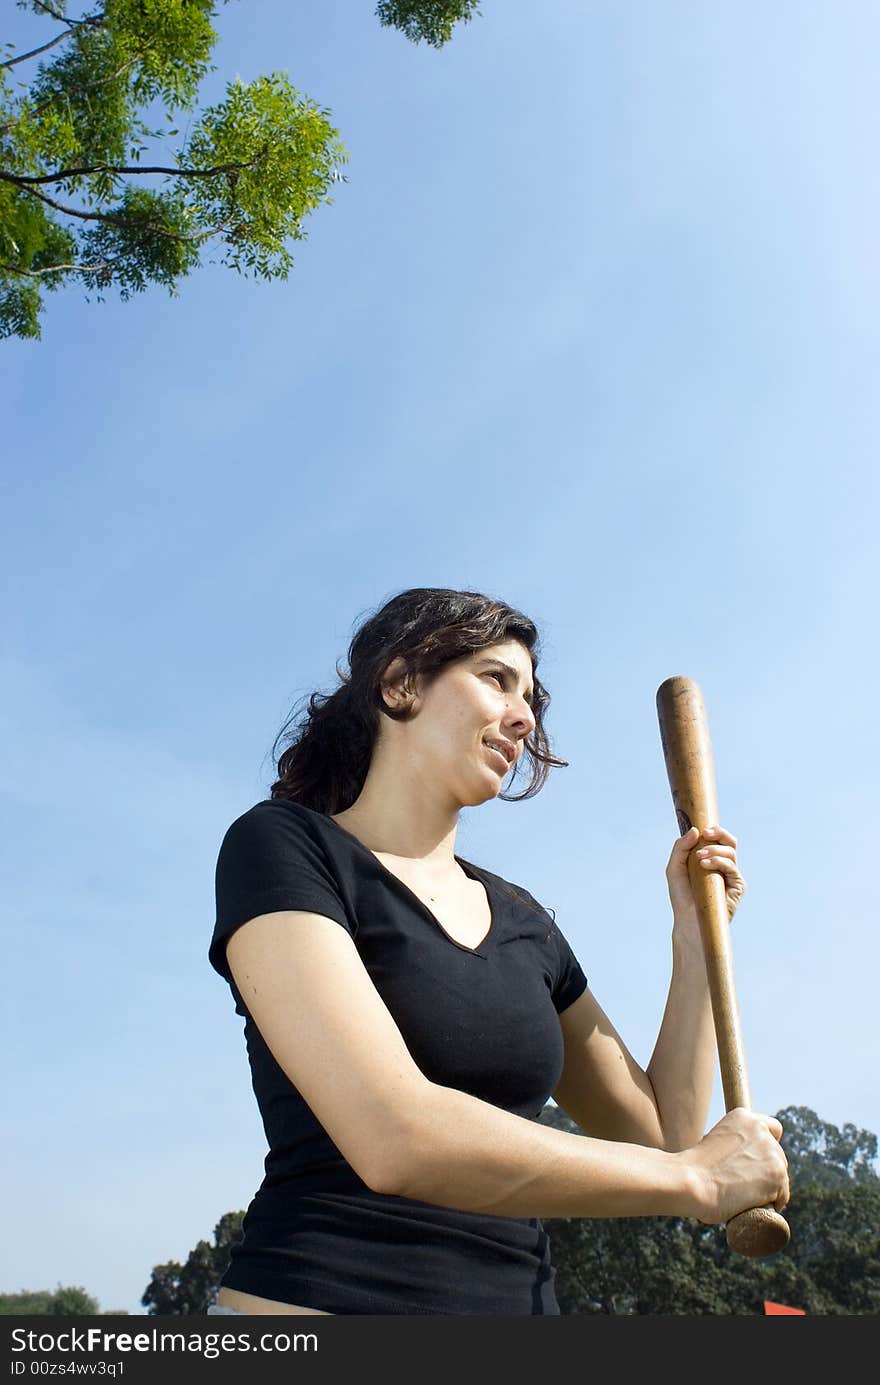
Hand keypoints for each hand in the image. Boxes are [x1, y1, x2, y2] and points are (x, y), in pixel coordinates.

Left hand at [666, 824, 745, 927]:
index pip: (719, 839)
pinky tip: (705, 865)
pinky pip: (732, 868)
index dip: (715, 831)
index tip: (703, 830)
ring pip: (731, 853)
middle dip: (720, 834)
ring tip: (699, 858)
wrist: (687, 919)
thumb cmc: (681, 895)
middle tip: (705, 835)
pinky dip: (719, 862)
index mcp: (710, 859)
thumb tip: (696, 830)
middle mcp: (723, 866)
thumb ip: (681, 847)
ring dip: (714, 850)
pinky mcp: (737, 887)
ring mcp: (731, 876)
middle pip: (730, 842)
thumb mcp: (675, 868)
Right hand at [679, 1108, 789, 1224]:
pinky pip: (782, 1196)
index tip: (757, 1162)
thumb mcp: (717, 1142)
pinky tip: (753, 1205)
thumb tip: (745, 1164)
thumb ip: (736, 1145)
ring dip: (768, 1188)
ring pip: (781, 1176)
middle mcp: (761, 1130)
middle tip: (744, 1186)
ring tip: (744, 1197)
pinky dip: (771, 1204)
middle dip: (766, 1171)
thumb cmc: (696, 1170)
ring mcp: (771, 1151)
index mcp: (743, 1117)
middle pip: (778, 1156)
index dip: (766, 1148)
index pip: (773, 1130)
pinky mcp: (778, 1174)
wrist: (692, 1182)